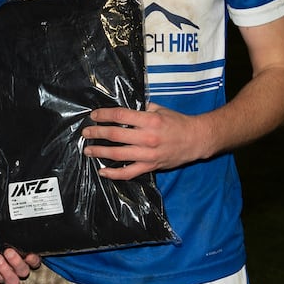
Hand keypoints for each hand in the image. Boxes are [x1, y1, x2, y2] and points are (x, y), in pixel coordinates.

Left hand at [0, 224, 40, 283]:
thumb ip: (6, 232)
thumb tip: (13, 230)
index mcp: (18, 255)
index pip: (33, 262)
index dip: (33, 260)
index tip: (29, 255)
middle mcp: (12, 268)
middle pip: (24, 272)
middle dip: (17, 263)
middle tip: (7, 252)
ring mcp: (1, 276)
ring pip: (12, 282)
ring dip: (6, 271)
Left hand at [81, 101, 203, 178]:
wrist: (196, 140)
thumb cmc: (177, 122)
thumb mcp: (159, 109)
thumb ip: (140, 109)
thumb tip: (121, 110)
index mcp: (149, 120)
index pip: (120, 116)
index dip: (104, 115)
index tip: (93, 116)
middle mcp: (147, 137)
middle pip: (115, 135)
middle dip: (97, 133)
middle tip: (86, 133)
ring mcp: (148, 154)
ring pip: (118, 155)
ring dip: (100, 152)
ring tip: (88, 150)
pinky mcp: (150, 166)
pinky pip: (129, 173)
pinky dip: (114, 174)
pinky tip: (102, 171)